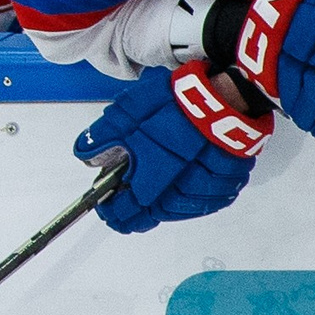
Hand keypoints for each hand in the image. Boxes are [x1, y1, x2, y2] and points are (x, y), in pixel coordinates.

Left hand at [75, 61, 268, 233]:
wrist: (223, 98)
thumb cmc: (174, 106)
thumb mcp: (127, 113)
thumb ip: (103, 137)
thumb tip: (84, 154)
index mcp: (150, 180)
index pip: (127, 211)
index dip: (114, 213)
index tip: (106, 213)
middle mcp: (178, 192)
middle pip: (153, 216)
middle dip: (137, 215)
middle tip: (126, 214)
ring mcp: (208, 190)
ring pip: (179, 211)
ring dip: (164, 208)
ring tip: (152, 202)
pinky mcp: (229, 183)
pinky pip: (207, 201)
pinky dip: (191, 199)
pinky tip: (183, 191)